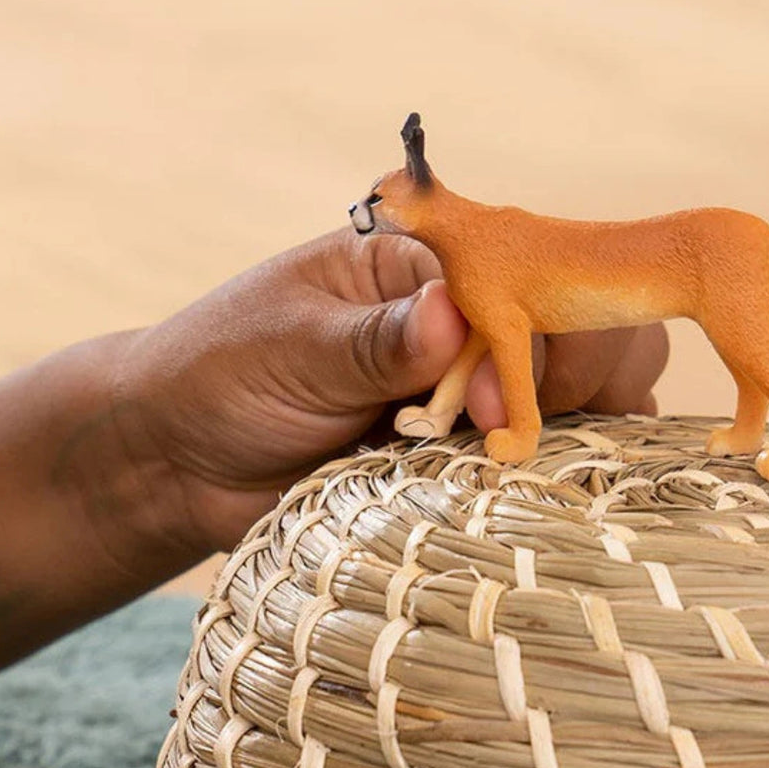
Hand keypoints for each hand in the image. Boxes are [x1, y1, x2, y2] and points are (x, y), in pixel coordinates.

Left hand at [98, 228, 668, 554]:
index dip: (542, 339)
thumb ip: (373, 340)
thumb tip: (454, 318)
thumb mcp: (291, 345)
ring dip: (564, 441)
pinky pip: (531, 469)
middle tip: (497, 441)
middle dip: (569, 387)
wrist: (179, 464)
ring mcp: (471, 396)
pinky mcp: (460, 463)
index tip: (488, 411)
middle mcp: (468, 324)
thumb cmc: (221, 375)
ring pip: (577, 407)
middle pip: (589, 335)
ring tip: (499, 474)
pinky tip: (513, 502)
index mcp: (427, 264)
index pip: (540, 275)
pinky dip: (538, 487)